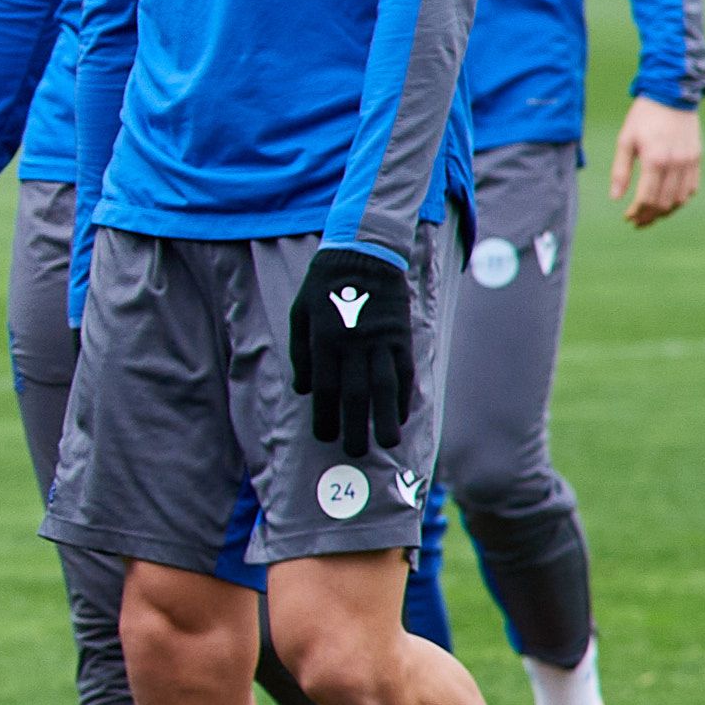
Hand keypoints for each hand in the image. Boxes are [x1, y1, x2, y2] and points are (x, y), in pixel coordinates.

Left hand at [285, 243, 416, 461]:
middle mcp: (353, 343)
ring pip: (385, 386)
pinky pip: (404, 371)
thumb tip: (303, 390)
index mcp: (324, 339)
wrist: (363, 253)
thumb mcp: (300, 313)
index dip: (324, 416)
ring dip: (386, 418)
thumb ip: (301, 353)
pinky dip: (403, 395)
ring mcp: (381, 340)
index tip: (324, 437)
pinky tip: (401, 414)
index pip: (324, 388)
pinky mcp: (401, 335)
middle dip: (355, 426)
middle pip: (356, 394)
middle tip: (355, 452)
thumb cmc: (323, 285)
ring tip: (387, 443)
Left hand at [610, 97, 702, 226]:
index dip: (636, 212)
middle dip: (649, 216)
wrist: (671, 95)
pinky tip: (668, 202)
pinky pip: (692, 188)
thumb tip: (616, 198)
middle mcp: (675, 164)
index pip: (647, 198)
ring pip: (680, 199)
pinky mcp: (696, 158)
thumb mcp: (625, 140)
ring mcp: (689, 162)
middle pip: (664, 203)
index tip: (627, 218)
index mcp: (654, 159)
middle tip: (637, 221)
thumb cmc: (643, 117)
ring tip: (651, 215)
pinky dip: (680, 199)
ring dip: (665, 212)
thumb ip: (620, 171)